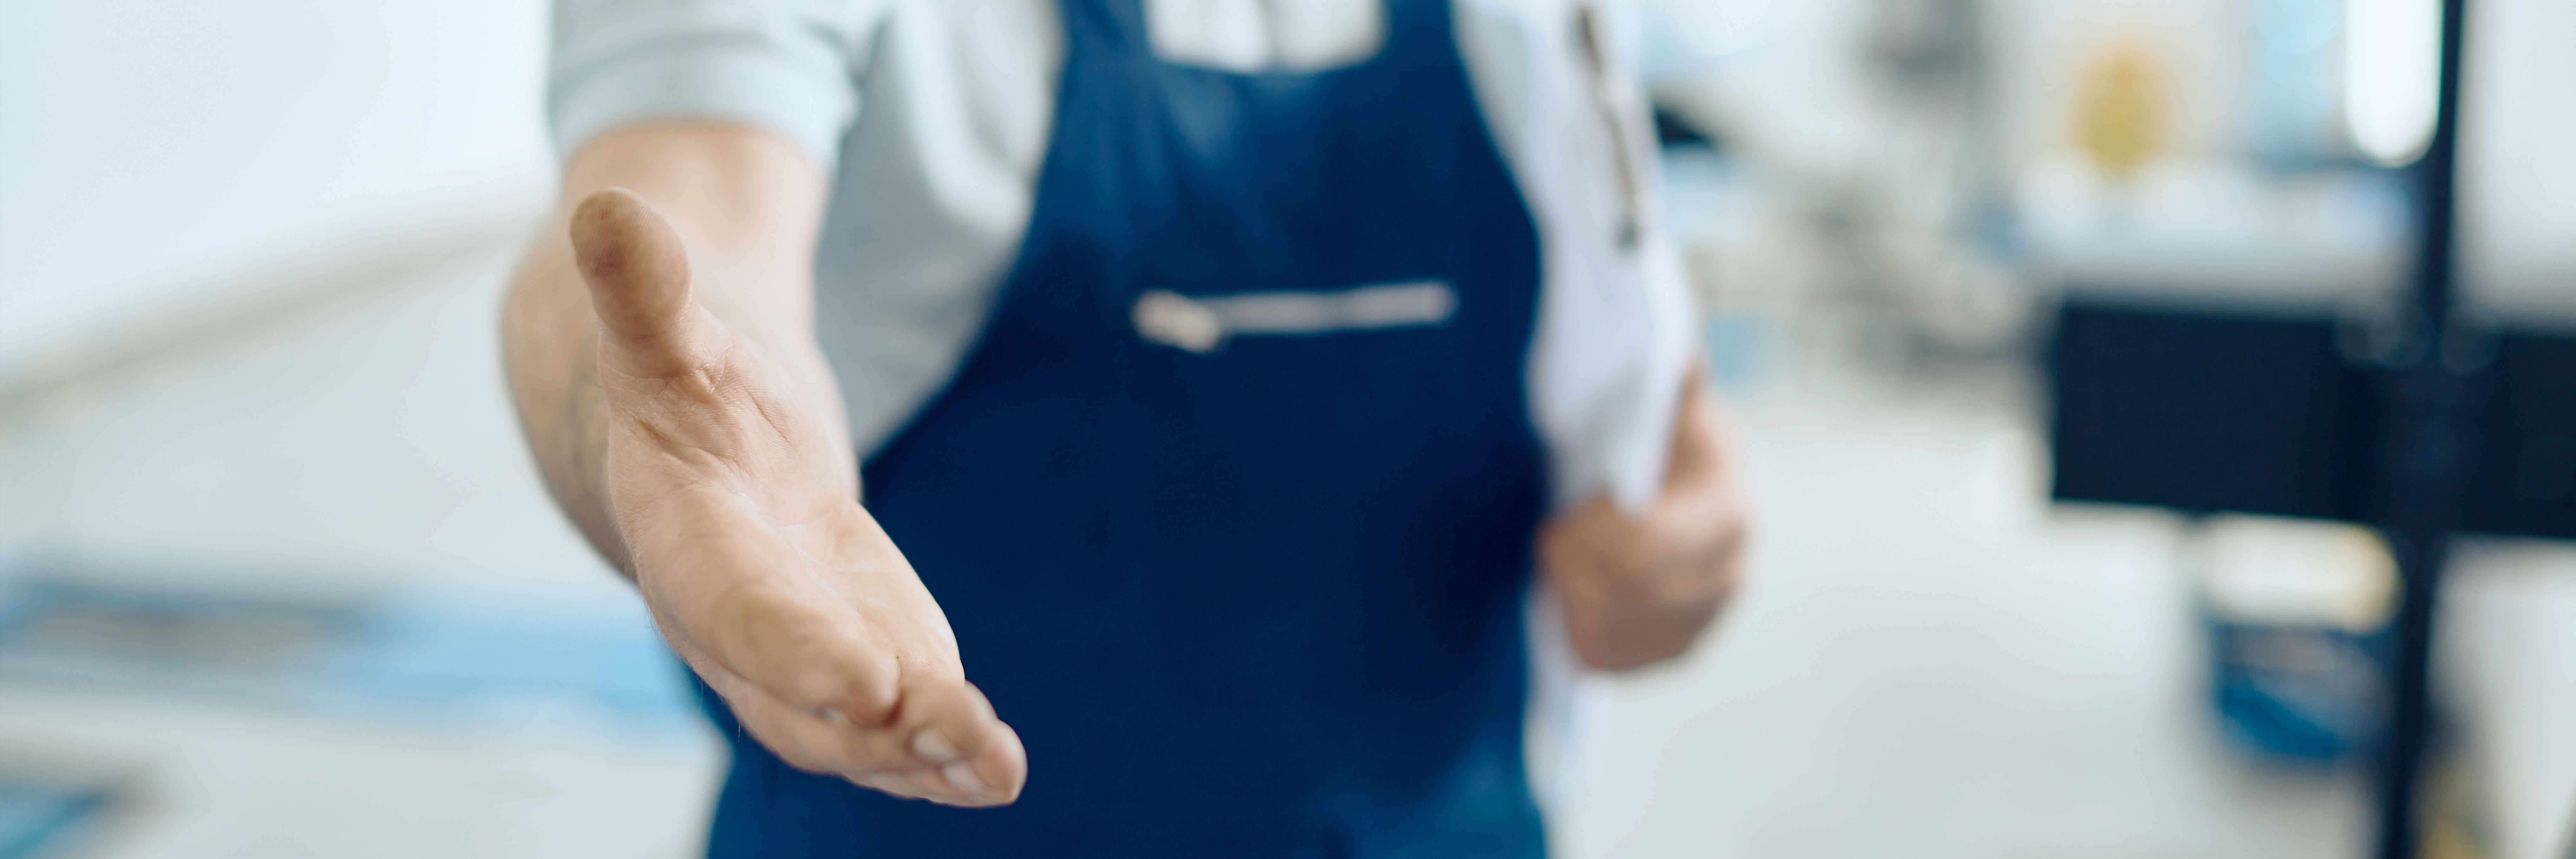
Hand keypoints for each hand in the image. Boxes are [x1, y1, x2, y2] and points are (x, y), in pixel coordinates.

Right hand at [570, 188, 1025, 805]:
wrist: (693, 445)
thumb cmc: (681, 384)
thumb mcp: (668, 335)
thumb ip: (645, 290)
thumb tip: (610, 205)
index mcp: (687, 545)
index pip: (737, 609)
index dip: (794, 649)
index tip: (869, 682)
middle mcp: (737, 619)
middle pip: (797, 692)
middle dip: (871, 723)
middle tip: (952, 732)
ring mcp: (802, 652)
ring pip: (854, 726)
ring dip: (923, 753)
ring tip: (995, 770)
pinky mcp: (857, 656)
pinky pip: (894, 721)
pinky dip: (943, 750)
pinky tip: (996, 771)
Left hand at [1539, 367, 1748, 670]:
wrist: (1703, 508)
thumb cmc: (1679, 455)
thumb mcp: (1679, 418)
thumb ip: (1675, 390)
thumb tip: (1678, 350)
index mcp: (1727, 515)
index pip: (1643, 545)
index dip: (1591, 536)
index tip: (1566, 518)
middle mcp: (1726, 576)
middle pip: (1623, 590)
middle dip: (1576, 563)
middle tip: (1553, 536)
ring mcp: (1703, 621)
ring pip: (1611, 626)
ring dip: (1573, 593)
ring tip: (1565, 562)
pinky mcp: (1674, 652)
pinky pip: (1608, 656)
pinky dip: (1578, 627)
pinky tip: (1576, 595)